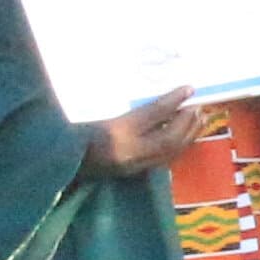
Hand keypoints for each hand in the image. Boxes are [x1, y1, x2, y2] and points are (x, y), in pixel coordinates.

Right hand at [82, 88, 205, 179]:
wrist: (60, 159)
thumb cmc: (74, 130)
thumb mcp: (98, 112)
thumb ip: (133, 108)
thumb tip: (164, 98)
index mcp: (114, 132)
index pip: (151, 115)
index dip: (171, 101)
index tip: (188, 88)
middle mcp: (127, 152)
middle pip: (167, 138)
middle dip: (186, 122)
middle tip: (197, 106)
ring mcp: (132, 165)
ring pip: (169, 151)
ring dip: (188, 134)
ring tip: (199, 118)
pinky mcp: (134, 172)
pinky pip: (164, 159)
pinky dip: (179, 145)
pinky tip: (186, 134)